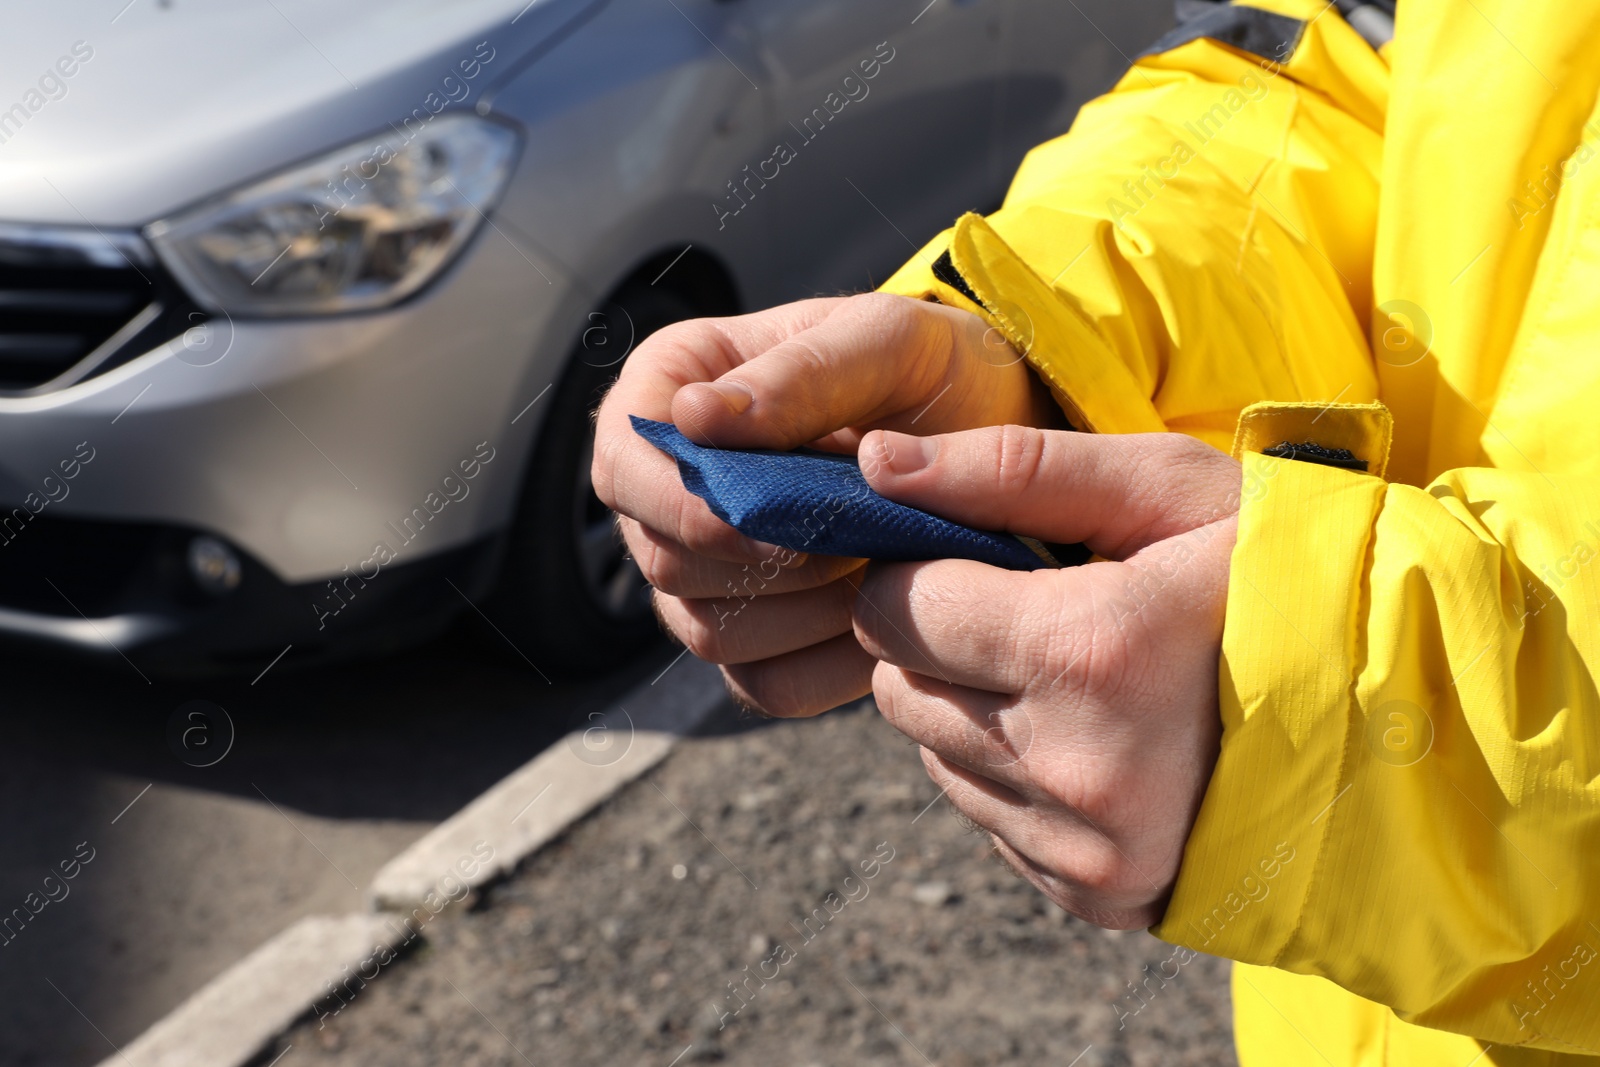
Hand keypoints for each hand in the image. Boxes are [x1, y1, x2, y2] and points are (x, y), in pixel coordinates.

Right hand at [593, 293, 1061, 714]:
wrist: (994, 431)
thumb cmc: (930, 367)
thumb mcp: (888, 340)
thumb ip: (800, 373)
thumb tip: (693, 418)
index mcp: (671, 390)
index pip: (625, 462)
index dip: (683, 503)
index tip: (777, 516)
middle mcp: (669, 489)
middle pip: (667, 558)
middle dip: (769, 562)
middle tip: (863, 539)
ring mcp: (706, 573)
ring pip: (710, 633)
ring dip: (807, 615)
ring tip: (885, 568)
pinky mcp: (758, 640)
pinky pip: (767, 685)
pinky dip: (831, 666)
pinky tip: (891, 623)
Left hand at [853, 425, 1241, 928]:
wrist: (1404, 715)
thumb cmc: (1280, 575)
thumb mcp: (1166, 489)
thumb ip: (1015, 468)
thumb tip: (873, 464)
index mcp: (1088, 652)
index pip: (895, 610)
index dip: (922, 571)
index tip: (976, 559)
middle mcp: (1075, 767)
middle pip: (899, 688)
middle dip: (942, 641)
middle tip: (1031, 614)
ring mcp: (1086, 847)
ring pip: (935, 756)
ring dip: (975, 708)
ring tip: (1077, 676)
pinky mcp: (1094, 894)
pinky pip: (988, 820)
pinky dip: (1016, 775)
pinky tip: (1098, 738)